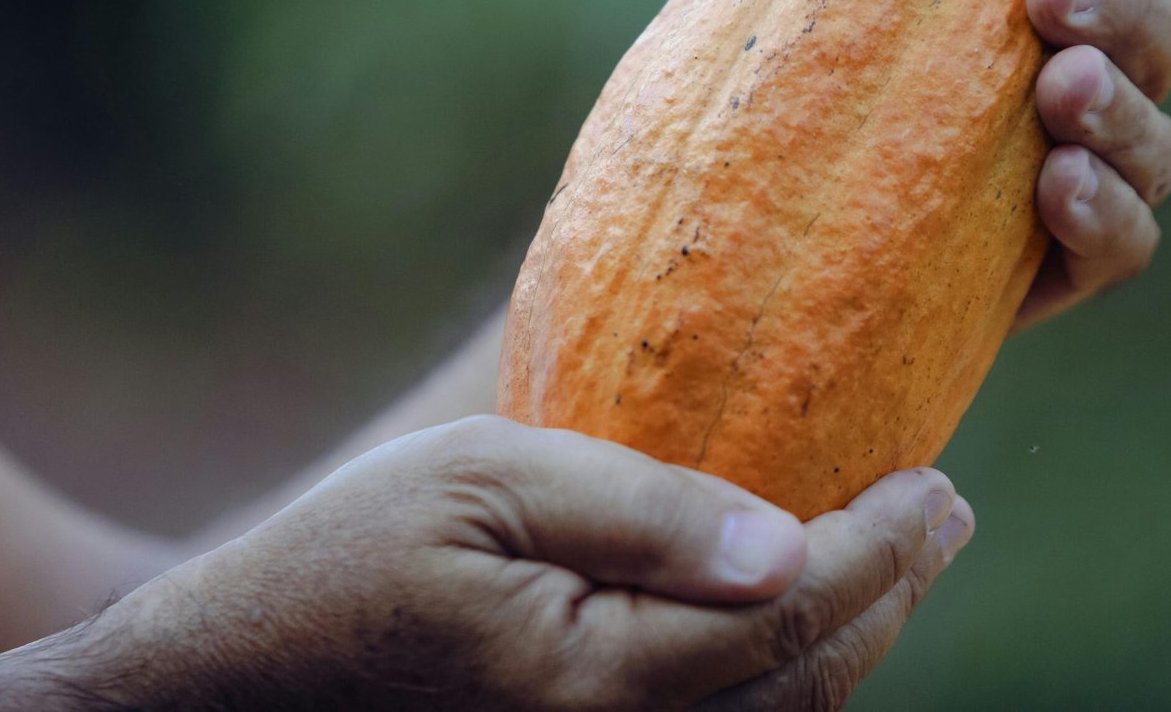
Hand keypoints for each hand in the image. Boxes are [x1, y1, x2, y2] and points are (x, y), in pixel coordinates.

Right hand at [0, 417, 969, 709]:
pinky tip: (791, 624)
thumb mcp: (480, 483)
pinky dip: (783, 684)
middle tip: (941, 516)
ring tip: (895, 561)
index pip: (796, 620)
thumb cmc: (342, 562)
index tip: (940, 485)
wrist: (228, 688)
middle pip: (809, 687)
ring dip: (852, 645)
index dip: (884, 551)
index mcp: (602, 683)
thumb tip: (786, 542)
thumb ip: (637, 509)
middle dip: (891, 596)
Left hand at [712, 0, 1170, 327]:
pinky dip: (1109, 212)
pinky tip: (1057, 181)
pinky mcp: (1043, 270)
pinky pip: (1124, 247)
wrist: (694, 186)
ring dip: (1124, 103)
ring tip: (1061, 83)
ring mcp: (1067, 177)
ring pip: (1158, 143)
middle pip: (1167, 29)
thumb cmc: (756, 25)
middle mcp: (1074, 76)